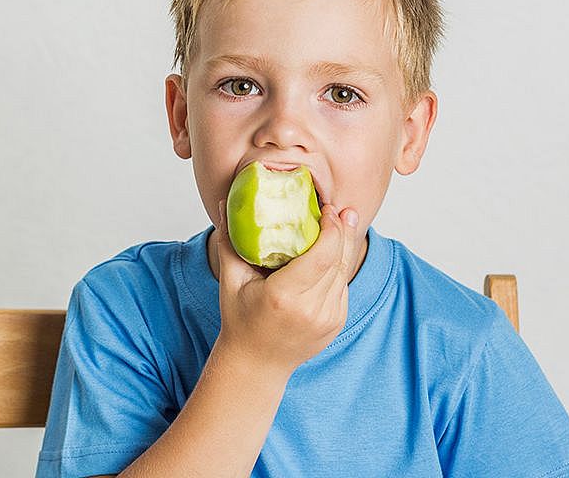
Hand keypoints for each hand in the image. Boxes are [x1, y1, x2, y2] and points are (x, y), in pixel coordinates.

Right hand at [212, 199, 360, 377]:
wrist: (257, 365)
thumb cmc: (240, 321)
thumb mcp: (230, 282)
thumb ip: (229, 242)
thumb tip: (223, 203)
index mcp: (284, 296)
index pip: (321, 255)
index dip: (330, 228)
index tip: (326, 209)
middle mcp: (311, 309)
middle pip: (338, 259)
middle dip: (342, 230)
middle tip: (339, 208)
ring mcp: (328, 318)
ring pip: (344, 271)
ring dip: (345, 245)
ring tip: (344, 220)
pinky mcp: (336, 322)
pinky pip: (342, 286)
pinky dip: (340, 265)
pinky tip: (336, 248)